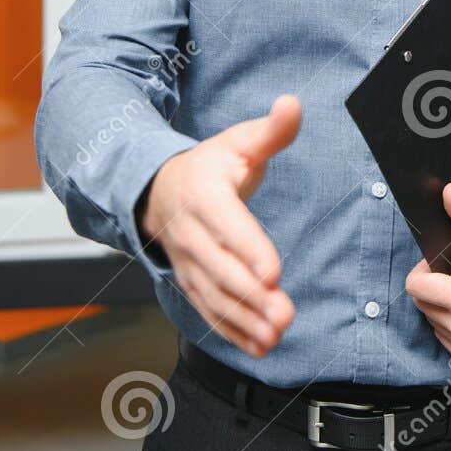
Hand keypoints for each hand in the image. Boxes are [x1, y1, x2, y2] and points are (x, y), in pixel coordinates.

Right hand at [139, 94, 300, 358]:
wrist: (157, 190)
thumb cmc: (207, 165)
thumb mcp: (238, 141)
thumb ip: (271, 129)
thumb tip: (293, 104)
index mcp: (203, 195)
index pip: (226, 224)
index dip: (248, 249)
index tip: (273, 272)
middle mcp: (190, 233)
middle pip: (219, 269)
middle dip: (251, 295)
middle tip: (284, 314)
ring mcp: (187, 262)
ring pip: (213, 296)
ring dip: (243, 320)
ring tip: (275, 336)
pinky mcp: (191, 282)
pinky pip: (208, 311)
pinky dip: (232, 331)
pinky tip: (260, 347)